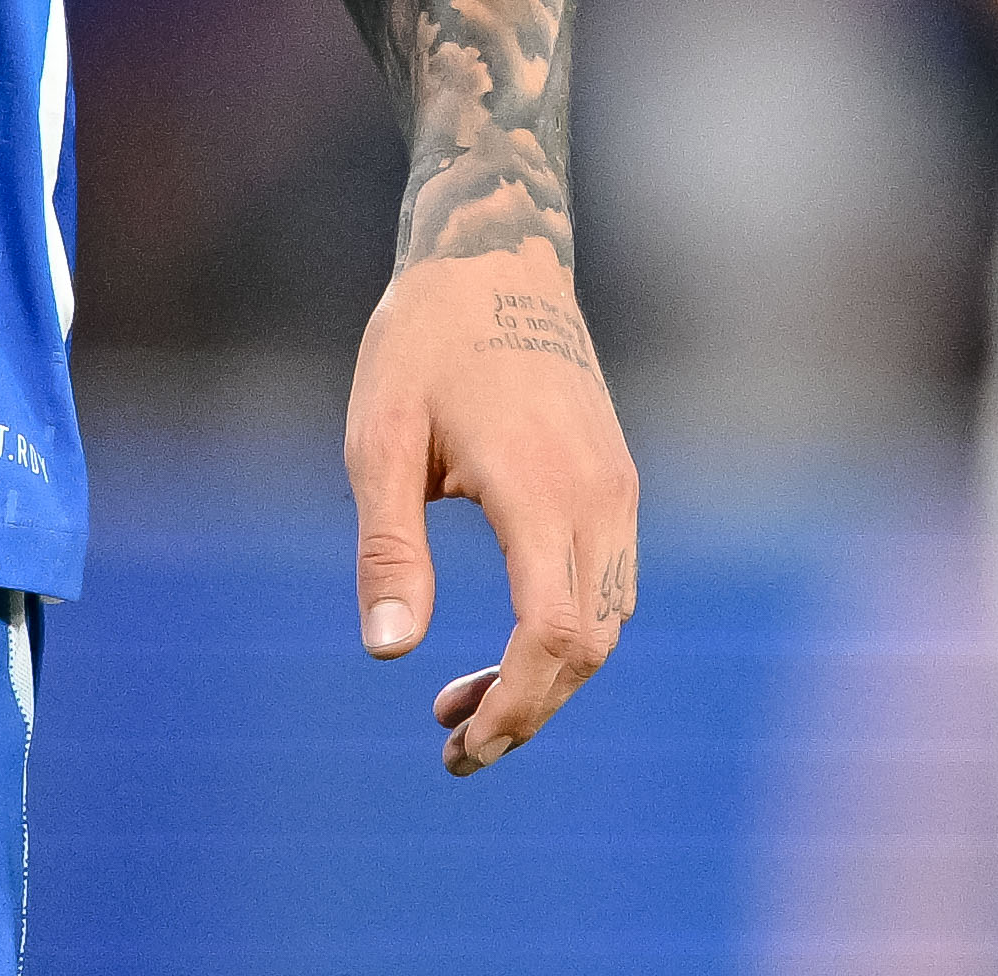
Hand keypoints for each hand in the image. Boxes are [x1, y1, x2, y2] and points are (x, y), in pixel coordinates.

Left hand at [346, 255, 637, 774]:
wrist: (493, 253)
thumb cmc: (422, 341)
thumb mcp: (380, 440)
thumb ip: (389, 547)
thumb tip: (389, 652)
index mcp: (539, 486)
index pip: (554, 634)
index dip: (517, 705)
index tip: (461, 744)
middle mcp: (598, 493)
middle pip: (590, 644)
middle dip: (528, 709)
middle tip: (451, 743)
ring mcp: (618, 484)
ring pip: (609, 619)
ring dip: (548, 676)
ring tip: (463, 703)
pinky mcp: (617, 475)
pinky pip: (612, 582)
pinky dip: (569, 631)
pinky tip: (508, 640)